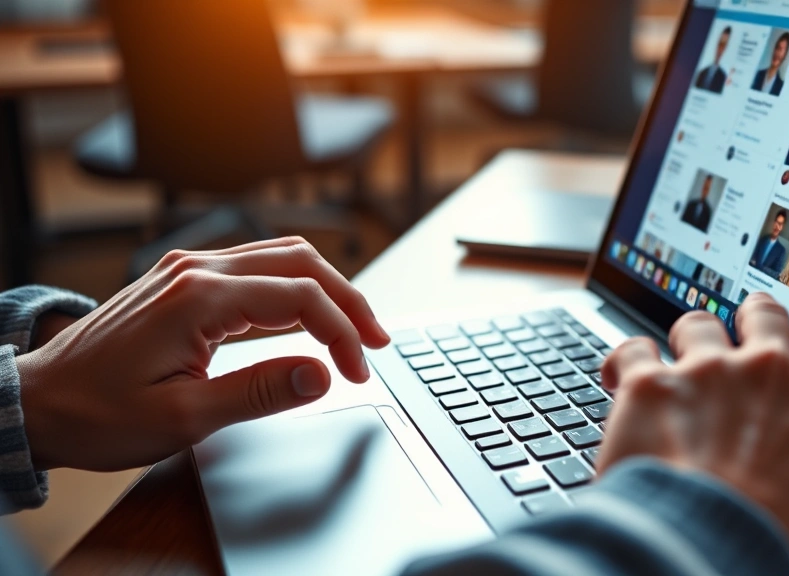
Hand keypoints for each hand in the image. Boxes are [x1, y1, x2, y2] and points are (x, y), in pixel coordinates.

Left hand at [17, 237, 389, 471]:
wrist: (39, 402)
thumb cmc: (99, 413)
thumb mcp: (182, 417)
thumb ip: (258, 392)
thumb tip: (320, 374)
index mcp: (198, 298)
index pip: (299, 297)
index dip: (341, 333)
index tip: (358, 370)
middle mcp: (196, 269)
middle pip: (300, 262)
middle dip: (348, 300)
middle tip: (376, 342)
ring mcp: (188, 269)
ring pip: (281, 256)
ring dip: (325, 288)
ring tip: (354, 327)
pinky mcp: (184, 279)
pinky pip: (255, 267)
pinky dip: (294, 287)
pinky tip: (308, 314)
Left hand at [597, 293, 788, 575]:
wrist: (702, 551)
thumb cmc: (772, 552)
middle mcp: (778, 381)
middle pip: (780, 317)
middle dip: (767, 315)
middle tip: (759, 322)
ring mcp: (714, 373)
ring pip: (707, 320)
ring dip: (696, 332)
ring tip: (687, 346)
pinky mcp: (654, 382)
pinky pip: (635, 348)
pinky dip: (629, 359)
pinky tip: (623, 372)